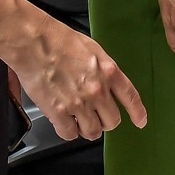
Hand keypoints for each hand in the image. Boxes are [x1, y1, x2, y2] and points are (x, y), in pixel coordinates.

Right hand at [7, 21, 145, 140]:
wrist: (33, 42)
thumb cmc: (58, 40)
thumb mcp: (92, 49)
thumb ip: (103, 69)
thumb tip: (107, 84)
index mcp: (109, 72)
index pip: (131, 98)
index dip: (137, 113)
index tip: (140, 121)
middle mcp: (97, 90)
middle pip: (112, 121)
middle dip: (104, 121)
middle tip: (95, 116)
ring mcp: (79, 103)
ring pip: (93, 132)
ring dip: (86, 128)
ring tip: (77, 119)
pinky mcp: (59, 112)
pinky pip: (69, 134)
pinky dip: (67, 131)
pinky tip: (62, 121)